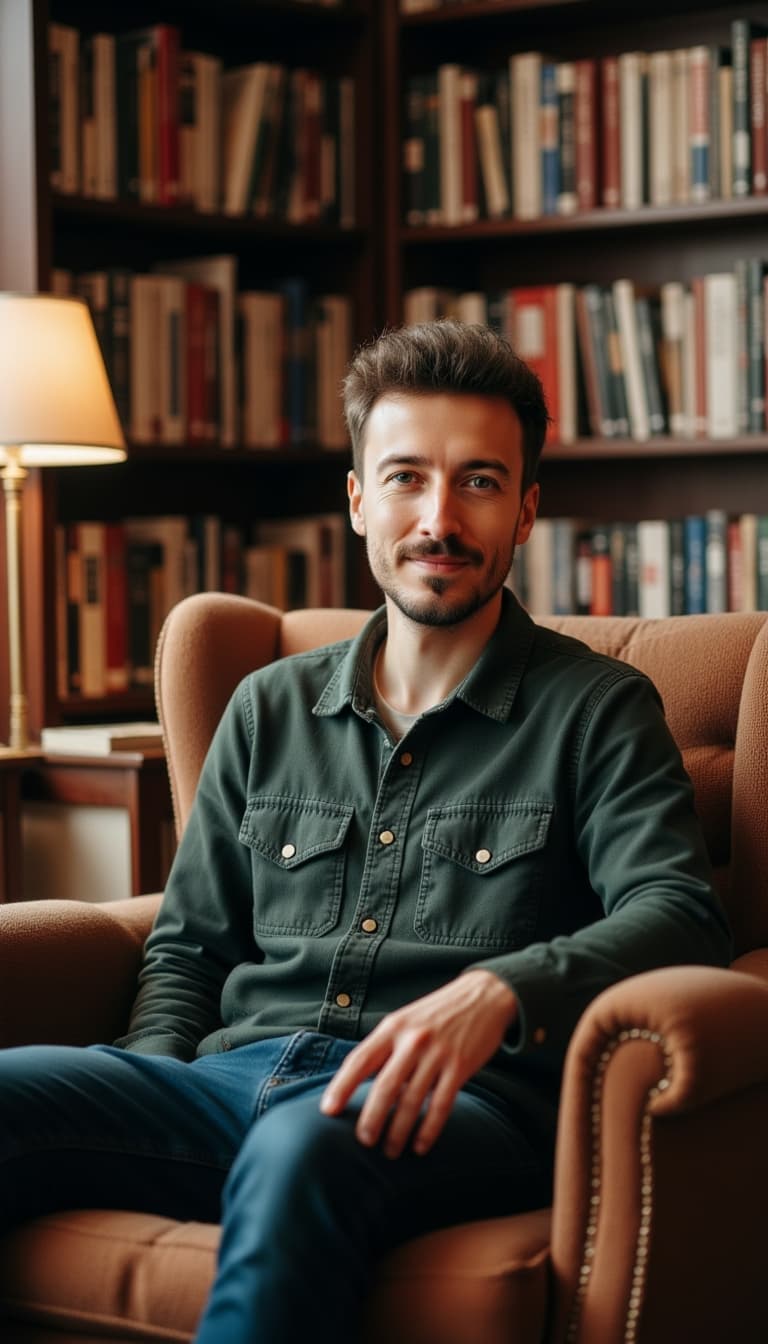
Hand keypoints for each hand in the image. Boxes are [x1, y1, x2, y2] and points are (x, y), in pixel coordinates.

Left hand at [319, 970, 517, 1158]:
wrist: (483, 995)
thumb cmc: (436, 1013)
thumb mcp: (405, 1020)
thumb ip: (385, 1048)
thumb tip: (359, 1083)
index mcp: (392, 1027)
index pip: (359, 1060)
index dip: (341, 1087)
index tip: (327, 1111)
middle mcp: (412, 1040)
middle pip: (385, 1087)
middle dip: (371, 1119)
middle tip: (364, 1141)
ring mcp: (437, 1053)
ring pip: (412, 1101)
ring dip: (398, 1132)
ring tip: (390, 1151)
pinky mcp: (460, 1067)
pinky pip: (440, 1105)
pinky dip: (428, 1130)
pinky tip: (420, 1146)